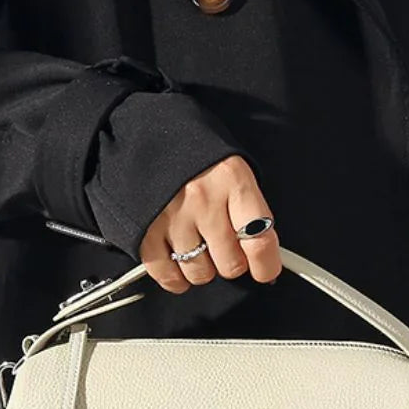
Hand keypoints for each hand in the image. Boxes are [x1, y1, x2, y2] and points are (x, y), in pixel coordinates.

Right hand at [138, 154, 282, 291]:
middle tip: (225, 248)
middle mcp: (203, 201)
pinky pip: (165, 273)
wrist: (142, 129)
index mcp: (232, 180)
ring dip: (202, 268)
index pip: (260, 241)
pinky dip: (175, 278)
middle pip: (230, 264)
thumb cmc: (192, 150)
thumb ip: (247, 207)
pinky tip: (178, 266)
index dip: (266, 266)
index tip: (266, 270)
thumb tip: (261, 250)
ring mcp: (171, 217)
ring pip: (199, 273)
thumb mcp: (230, 167)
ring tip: (198, 247)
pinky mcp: (143, 230)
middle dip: (231, 262)